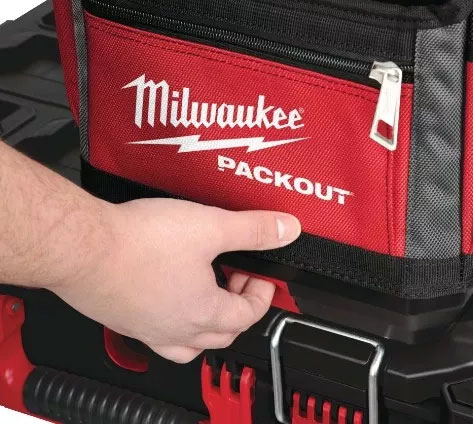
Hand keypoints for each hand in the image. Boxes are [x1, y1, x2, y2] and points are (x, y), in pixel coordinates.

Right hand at [51, 198, 300, 362]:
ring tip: (208, 296)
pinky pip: (155, 333)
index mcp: (202, 313)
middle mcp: (174, 330)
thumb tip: (285, 230)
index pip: (247, 316)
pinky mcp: (121, 318)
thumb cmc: (138, 243)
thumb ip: (252, 230)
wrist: (81, 246)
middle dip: (238, 310)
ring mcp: (145, 329)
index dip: (262, 296)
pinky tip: (165, 295)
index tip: (261, 278)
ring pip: (187, 344)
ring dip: (206, 325)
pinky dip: (171, 321)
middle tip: (238, 283)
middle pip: (221, 335)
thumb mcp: (210, 226)